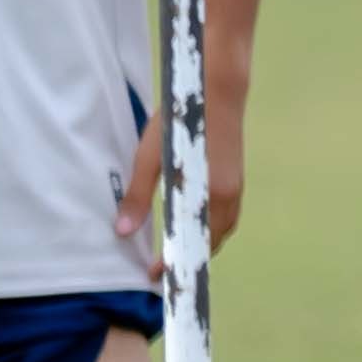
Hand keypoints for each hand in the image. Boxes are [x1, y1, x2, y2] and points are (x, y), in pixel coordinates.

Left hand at [114, 79, 250, 259]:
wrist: (216, 87)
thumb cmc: (180, 119)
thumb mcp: (150, 157)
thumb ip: (138, 196)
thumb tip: (123, 231)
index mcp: (207, 196)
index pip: (191, 243)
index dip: (172, 262)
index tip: (154, 274)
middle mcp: (227, 197)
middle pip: (212, 241)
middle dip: (190, 257)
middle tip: (165, 266)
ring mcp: (236, 187)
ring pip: (223, 229)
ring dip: (203, 243)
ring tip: (179, 249)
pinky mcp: (237, 178)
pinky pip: (228, 215)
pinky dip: (213, 227)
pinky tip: (197, 223)